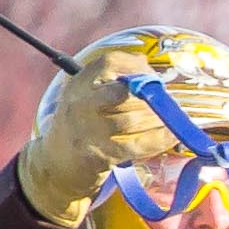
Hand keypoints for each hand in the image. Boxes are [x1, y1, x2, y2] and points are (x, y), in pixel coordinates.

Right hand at [14, 28, 228, 222]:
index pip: (111, 62)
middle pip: (127, 93)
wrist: (56, 166)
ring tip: (173, 124)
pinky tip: (170, 138)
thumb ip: (121, 85)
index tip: (153, 77)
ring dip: (159, 122)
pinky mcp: (96, 155)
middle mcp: (79, 102)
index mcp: (81, 82)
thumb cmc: (87, 127)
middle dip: (154, 100)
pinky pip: (133, 146)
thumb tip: (162, 80)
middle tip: (169, 107)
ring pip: (132, 121)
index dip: (138, 67)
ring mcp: (86, 130)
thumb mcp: (93, 98)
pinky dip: (156, 141)